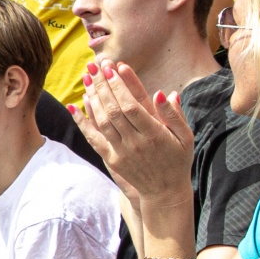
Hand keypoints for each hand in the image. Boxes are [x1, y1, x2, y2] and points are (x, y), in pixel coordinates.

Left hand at [75, 61, 194, 208]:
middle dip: (104, 85)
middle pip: (114, 110)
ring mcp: (121, 152)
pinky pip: (93, 138)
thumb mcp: (185, 137)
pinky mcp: (112, 159)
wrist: (164, 192)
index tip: (114, 68)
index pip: (133, 106)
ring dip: (93, 98)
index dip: (122, 86)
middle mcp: (136, 143)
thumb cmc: (178, 160)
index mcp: (155, 134)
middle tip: (96, 66)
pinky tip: (74, 105)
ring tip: (87, 77)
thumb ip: (174, 115)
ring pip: (102, 121)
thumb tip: (164, 93)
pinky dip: (82, 122)